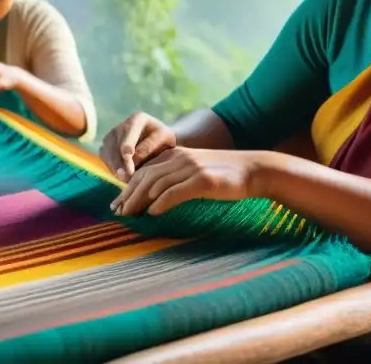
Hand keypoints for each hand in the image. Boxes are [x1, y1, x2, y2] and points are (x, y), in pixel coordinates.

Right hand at [100, 111, 175, 181]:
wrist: (156, 142)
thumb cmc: (163, 140)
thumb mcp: (165, 139)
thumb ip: (151, 145)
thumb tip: (134, 156)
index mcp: (138, 118)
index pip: (130, 131)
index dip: (127, 143)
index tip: (128, 155)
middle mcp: (121, 124)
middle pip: (117, 143)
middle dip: (121, 161)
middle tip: (127, 177)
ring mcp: (111, 135)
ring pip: (108, 151)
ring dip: (115, 166)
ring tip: (125, 179)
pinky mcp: (106, 146)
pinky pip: (104, 157)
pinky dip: (111, 166)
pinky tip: (121, 175)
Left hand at [110, 147, 269, 216]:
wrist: (253, 170)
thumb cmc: (225, 176)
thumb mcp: (196, 172)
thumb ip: (176, 179)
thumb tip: (154, 198)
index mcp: (176, 155)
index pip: (144, 171)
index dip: (128, 188)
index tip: (118, 204)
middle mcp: (180, 158)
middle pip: (145, 177)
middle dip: (128, 195)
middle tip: (117, 212)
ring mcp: (191, 168)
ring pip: (156, 184)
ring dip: (139, 200)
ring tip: (129, 215)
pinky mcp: (203, 180)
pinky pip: (176, 191)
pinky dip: (161, 202)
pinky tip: (152, 213)